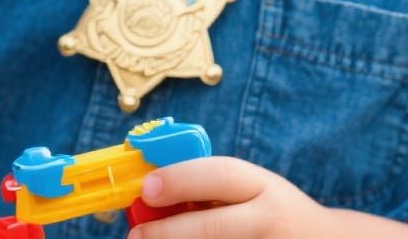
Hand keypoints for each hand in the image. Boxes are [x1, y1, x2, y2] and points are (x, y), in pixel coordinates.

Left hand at [128, 157, 407, 238]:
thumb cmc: (271, 213)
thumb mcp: (250, 190)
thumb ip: (209, 188)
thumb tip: (149, 194)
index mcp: (260, 185)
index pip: (218, 175)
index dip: (180, 180)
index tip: (146, 188)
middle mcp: (270, 218)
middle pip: (214, 227)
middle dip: (169, 232)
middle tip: (136, 235)